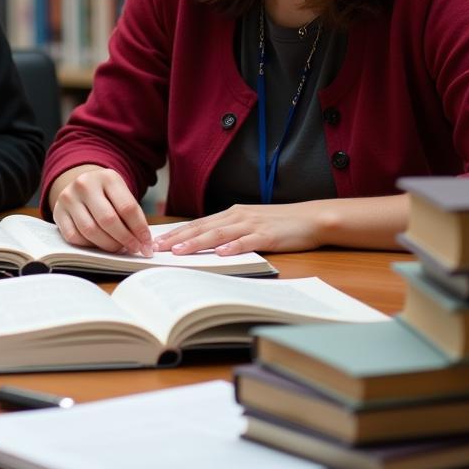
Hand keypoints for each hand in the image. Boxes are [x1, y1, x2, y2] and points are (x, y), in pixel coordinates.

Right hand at [49, 166, 153, 255]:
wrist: (81, 185)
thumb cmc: (107, 194)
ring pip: (90, 231)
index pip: (127, 207)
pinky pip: (75, 237)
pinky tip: (99, 244)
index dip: (139, 229)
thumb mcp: (121, 195)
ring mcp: (69, 198)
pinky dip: (89, 245)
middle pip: (108, 220)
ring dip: (108, 245)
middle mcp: (85, 184)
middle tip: (135, 249)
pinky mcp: (58, 212)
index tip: (146, 243)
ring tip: (118, 247)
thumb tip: (144, 243)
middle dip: (125, 239)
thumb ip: (132, 215)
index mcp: (107, 177)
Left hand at [152, 202, 326, 255]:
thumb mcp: (250, 223)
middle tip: (157, 247)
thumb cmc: (279, 223)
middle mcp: (238, 216)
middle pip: (203, 228)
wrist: (311, 218)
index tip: (158, 240)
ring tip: (179, 251)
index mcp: (232, 214)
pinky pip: (248, 242)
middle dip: (178, 238)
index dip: (177, 232)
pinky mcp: (267, 235)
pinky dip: (234, 247)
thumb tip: (205, 244)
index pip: (198, 223)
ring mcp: (252, 225)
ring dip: (198, 243)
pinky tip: (222, 254)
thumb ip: (230, 231)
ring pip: (219, 234)